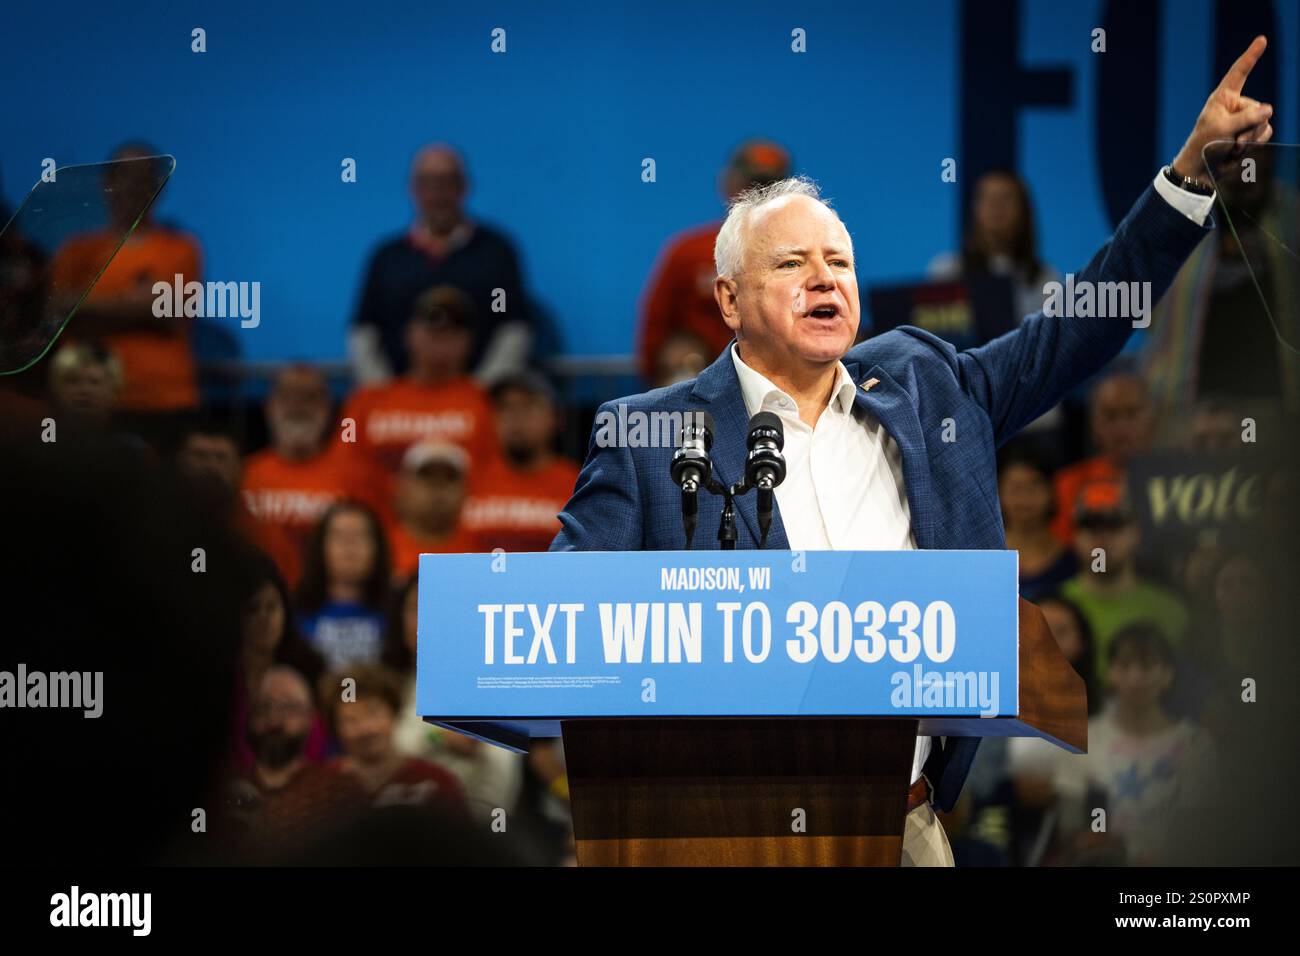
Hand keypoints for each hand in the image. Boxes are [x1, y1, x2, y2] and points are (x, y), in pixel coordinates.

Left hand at [1172, 35, 1273, 186]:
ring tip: (1232, 146)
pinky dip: (1254, 144)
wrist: (1202, 170)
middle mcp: (1236, 105)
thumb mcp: (1222, 129)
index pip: (1239, 73)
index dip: (1251, 56)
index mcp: (1223, 97)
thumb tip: (1269, 110)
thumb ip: (1247, 118)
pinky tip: (1238, 151)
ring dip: (1250, 138)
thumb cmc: (1204, 146)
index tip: (1262, 40)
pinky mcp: (1250, 132)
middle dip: (1248, 128)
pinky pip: (1265, 133)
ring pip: (1264, 122)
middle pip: (1258, 109)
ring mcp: (1245, 119)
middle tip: (1230, 141)